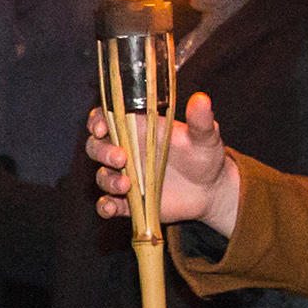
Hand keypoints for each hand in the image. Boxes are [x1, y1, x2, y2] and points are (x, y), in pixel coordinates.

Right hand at [89, 93, 234, 229]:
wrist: (211, 190)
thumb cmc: (204, 155)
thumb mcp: (204, 136)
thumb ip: (200, 120)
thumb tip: (201, 99)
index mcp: (137, 129)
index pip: (106, 118)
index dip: (96, 121)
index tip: (101, 128)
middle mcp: (126, 151)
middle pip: (97, 147)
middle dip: (102, 152)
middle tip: (121, 159)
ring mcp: (126, 177)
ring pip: (102, 176)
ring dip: (108, 180)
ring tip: (126, 185)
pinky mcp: (129, 202)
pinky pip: (108, 205)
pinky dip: (105, 207)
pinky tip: (111, 208)